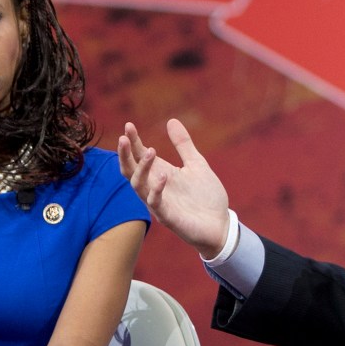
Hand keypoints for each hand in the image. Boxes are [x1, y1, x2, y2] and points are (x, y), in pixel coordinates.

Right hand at [119, 118, 231, 256]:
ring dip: (141, 168)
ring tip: (150, 151)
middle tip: (124, 137)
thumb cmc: (206, 197)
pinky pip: (155, 203)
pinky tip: (164, 175)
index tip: (129, 125)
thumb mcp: (196, 164)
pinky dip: (156, 189)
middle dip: (125, 154)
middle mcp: (154, 188)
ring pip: (138, 185)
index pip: (139, 156)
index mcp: (160, 174)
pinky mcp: (167, 217)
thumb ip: (183, 145)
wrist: (220, 225)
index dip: (133, 142)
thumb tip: (171, 120)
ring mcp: (159, 203)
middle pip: (130, 171)